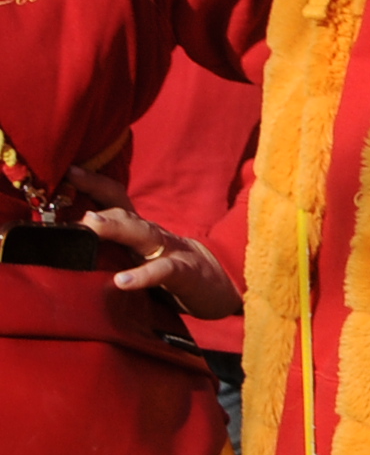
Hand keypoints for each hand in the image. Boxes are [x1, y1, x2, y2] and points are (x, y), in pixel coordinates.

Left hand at [68, 168, 238, 320]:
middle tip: (68, 204)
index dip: (94, 184)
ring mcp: (169, 250)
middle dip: (99, 207)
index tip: (70, 171)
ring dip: (116, 227)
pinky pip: (163, 271)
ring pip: (143, 234)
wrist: (216, 283)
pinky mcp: (183, 272)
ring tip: (92, 225)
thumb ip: (113, 244)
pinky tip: (122, 282)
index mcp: (139, 228)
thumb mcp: (140, 253)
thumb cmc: (168, 268)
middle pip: (126, 214)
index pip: (116, 199)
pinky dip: (143, 275)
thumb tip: (70, 239)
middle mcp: (152, 234)